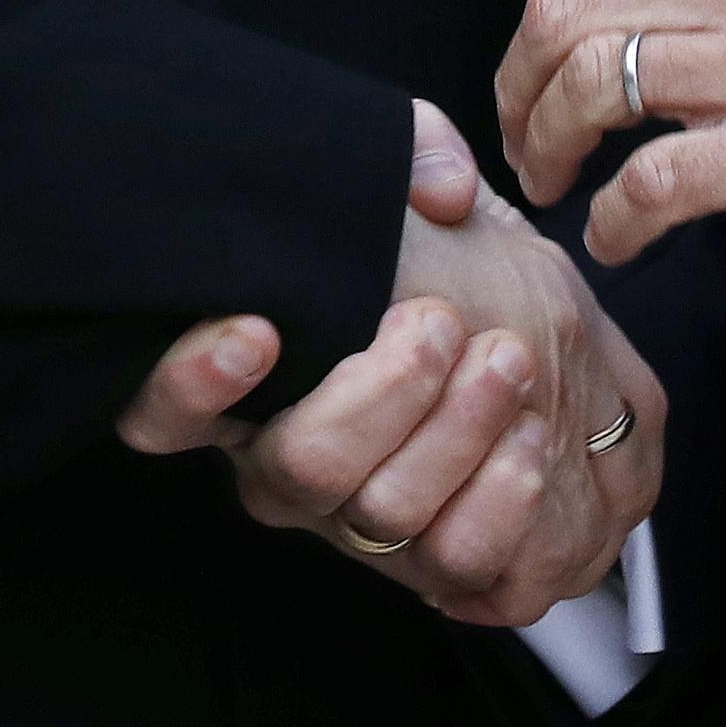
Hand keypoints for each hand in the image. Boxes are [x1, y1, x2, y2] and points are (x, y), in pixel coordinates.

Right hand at [113, 99, 665, 628]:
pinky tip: (528, 441)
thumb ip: (418, 154)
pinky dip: (499, 501)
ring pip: (384, 513)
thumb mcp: (432, 200)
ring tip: (508, 362)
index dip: (191, 383)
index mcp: (251, 388)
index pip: (166, 413)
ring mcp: (363, 528)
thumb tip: (439, 185)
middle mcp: (290, 469)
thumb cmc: (467, 279)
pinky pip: (459, 565)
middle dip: (382, 391)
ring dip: (456, 431)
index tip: (257, 329)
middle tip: (441, 323)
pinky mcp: (442, 571)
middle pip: (304, 464)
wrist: (559, 370)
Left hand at [498, 0, 725, 264]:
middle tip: (529, 145)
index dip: (534, 12)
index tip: (537, 70)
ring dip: (549, 148)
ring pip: (589, 82)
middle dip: (518, 86)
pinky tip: (622, 240)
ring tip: (559, 189)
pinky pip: (654, 181)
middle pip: (564, 10)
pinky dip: (614, 219)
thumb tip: (646, 23)